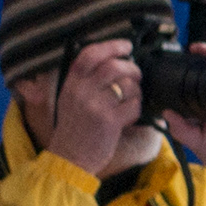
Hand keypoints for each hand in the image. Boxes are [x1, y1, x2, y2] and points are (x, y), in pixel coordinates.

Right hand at [31, 37, 157, 173]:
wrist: (69, 159)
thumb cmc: (73, 129)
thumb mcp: (69, 99)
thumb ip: (85, 80)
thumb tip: (113, 61)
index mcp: (72, 83)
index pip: (90, 54)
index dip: (112, 46)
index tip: (126, 46)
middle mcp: (82, 91)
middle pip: (114, 66)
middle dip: (131, 67)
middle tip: (136, 74)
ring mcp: (96, 106)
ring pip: (127, 85)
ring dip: (136, 90)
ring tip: (132, 98)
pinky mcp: (109, 122)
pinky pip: (133, 105)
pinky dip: (137, 108)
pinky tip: (130, 115)